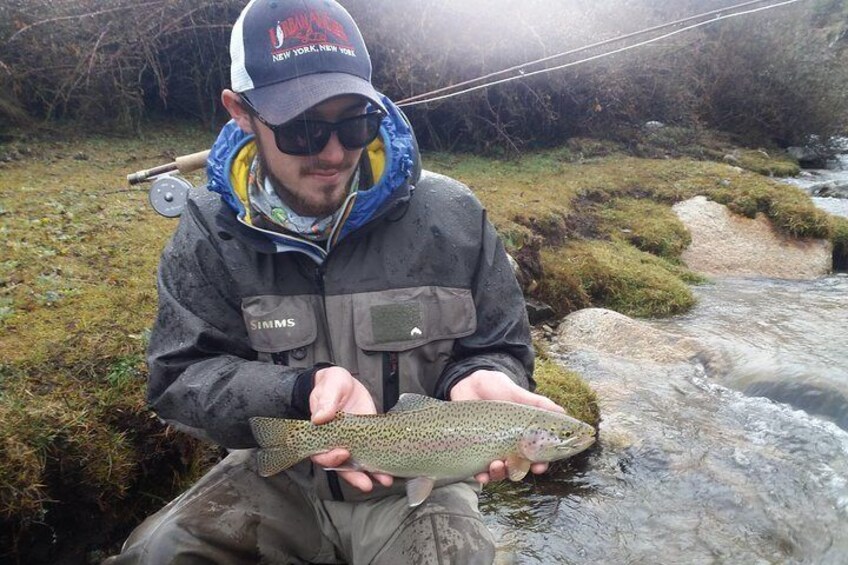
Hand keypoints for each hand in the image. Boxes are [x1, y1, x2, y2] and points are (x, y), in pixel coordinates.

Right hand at [308, 366, 392, 491]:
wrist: (343, 383)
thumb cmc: (331, 384)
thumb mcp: (330, 386)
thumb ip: (325, 401)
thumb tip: (319, 417)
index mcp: (321, 433)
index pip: (320, 453)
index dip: (330, 457)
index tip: (343, 453)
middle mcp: (335, 443)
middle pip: (340, 466)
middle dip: (353, 476)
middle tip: (366, 482)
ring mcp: (351, 443)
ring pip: (357, 465)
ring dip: (370, 475)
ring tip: (384, 480)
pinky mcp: (366, 440)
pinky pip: (371, 455)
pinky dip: (379, 465)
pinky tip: (389, 471)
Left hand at [450, 370, 564, 483]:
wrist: (470, 382)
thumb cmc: (498, 389)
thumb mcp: (519, 395)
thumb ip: (540, 405)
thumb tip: (563, 413)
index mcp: (523, 436)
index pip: (536, 456)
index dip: (540, 464)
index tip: (539, 466)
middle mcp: (509, 446)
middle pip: (518, 468)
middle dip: (517, 471)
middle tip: (513, 465)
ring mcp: (491, 449)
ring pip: (500, 471)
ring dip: (500, 474)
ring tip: (496, 465)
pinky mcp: (474, 450)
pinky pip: (479, 470)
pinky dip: (482, 476)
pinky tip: (481, 475)